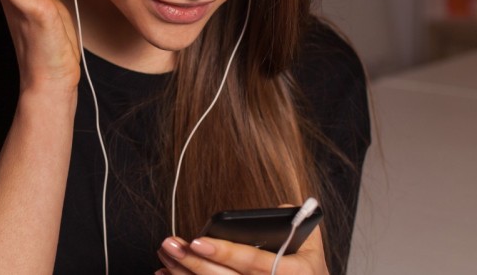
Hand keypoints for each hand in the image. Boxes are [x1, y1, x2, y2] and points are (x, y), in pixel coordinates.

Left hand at [156, 226, 328, 274]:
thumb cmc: (307, 270)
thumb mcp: (311, 245)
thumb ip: (295, 220)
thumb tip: (275, 208)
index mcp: (293, 273)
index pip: (253, 263)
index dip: (225, 252)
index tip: (198, 242)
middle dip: (193, 263)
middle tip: (170, 246)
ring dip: (184, 274)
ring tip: (165, 254)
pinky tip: (168, 273)